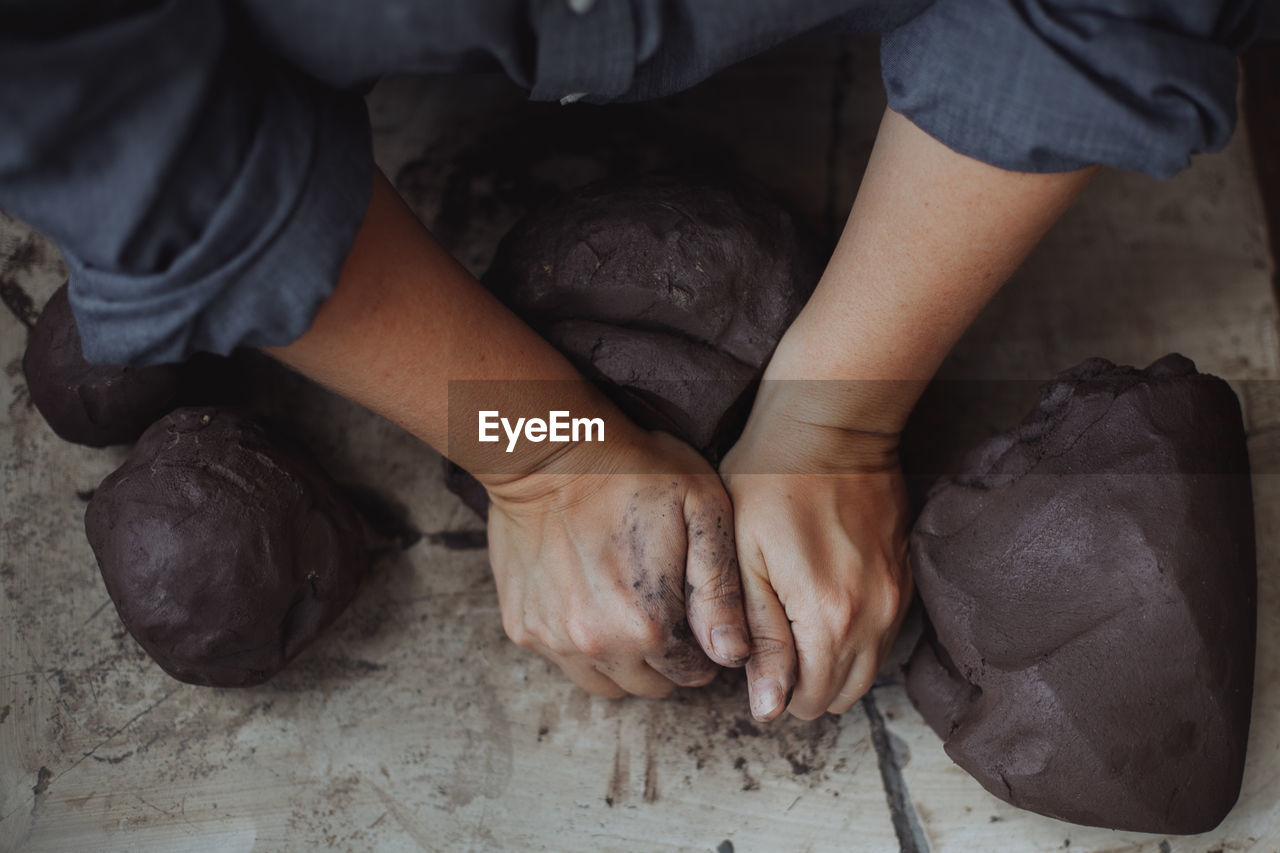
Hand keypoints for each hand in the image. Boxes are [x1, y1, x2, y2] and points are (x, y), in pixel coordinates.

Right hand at [485, 429, 750, 697]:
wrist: (547, 449)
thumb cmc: (635, 471)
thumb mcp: (703, 512)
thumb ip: (722, 590)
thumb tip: (733, 654)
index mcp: (648, 626)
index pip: (692, 674)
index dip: (703, 644)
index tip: (697, 611)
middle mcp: (597, 645)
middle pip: (649, 685)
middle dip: (665, 656)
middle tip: (663, 605)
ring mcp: (553, 639)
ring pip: (604, 682)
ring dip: (622, 657)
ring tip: (625, 604)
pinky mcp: (522, 627)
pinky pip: (562, 658)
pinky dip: (579, 639)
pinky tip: (586, 594)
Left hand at [720, 405, 911, 720]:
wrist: (829, 425)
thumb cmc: (770, 485)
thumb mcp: (747, 562)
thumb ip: (762, 639)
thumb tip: (768, 707)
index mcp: (830, 619)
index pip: (808, 700)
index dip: (773, 691)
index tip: (753, 658)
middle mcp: (875, 617)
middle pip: (843, 694)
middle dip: (803, 684)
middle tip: (770, 641)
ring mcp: (897, 596)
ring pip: (868, 670)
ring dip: (832, 663)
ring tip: (794, 622)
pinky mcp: (906, 576)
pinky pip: (884, 635)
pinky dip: (855, 637)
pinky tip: (824, 601)